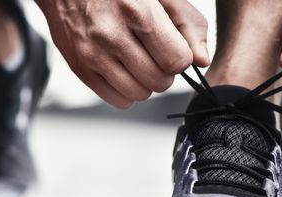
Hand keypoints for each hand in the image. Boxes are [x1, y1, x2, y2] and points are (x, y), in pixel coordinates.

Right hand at [37, 0, 208, 108]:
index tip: (172, 47)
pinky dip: (127, 92)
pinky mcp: (80, 70)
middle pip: (159, 81)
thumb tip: (201, 61)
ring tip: (138, 61)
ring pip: (140, 94)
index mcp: (137, 11)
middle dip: (164, 71)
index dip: (180, 57)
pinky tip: (123, 71)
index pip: (176, 60)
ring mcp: (93, 55)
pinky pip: (118, 101)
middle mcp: (111, 35)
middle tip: (154, 55)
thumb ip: (188, 23)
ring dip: (146, 83)